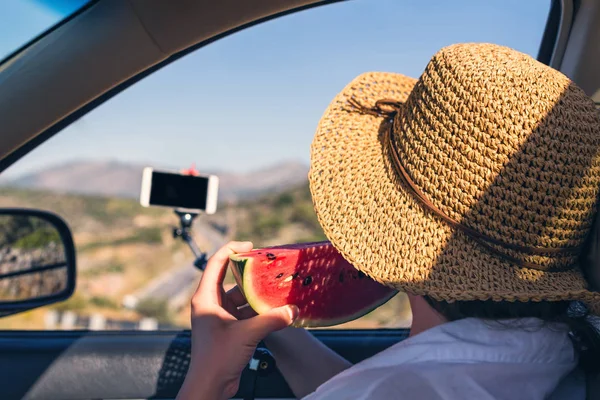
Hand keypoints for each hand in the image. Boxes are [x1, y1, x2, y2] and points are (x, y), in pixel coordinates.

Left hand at [177, 241, 297, 399]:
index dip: (231, 250)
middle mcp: (211, 304)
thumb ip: (271, 320)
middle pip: (233, 281)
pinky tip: (276, 311)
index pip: (216, 263)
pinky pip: (247, 314)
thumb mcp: (246, 334)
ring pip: (242, 299)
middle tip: (271, 269)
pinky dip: (260, 312)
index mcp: (205, 298)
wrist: (210, 387)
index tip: (250, 246)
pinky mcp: (230, 330)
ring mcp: (221, 318)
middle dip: (253, 276)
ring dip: (259, 297)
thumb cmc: (216, 358)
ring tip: (278, 291)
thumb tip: (292, 310)